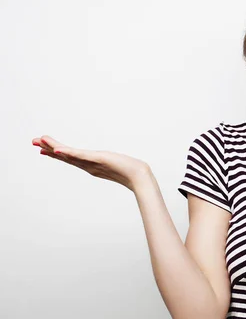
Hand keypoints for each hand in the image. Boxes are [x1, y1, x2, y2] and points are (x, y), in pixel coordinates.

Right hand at [32, 135, 150, 191]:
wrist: (139, 177)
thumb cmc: (130, 171)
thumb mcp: (115, 164)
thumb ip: (109, 164)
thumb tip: (107, 161)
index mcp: (90, 165)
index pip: (70, 157)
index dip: (55, 153)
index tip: (42, 149)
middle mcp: (88, 165)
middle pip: (65, 156)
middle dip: (49, 148)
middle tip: (33, 142)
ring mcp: (92, 163)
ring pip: (69, 154)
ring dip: (54, 148)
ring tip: (41, 141)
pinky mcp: (98, 160)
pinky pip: (81, 156)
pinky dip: (70, 153)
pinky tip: (59, 150)